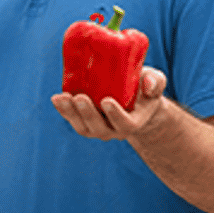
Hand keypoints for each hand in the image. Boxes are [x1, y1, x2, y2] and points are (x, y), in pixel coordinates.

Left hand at [52, 67, 167, 140]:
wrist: (135, 99)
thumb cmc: (145, 89)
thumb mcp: (156, 81)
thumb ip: (156, 82)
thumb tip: (148, 85)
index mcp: (134, 121)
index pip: (126, 124)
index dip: (116, 115)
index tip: (106, 100)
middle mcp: (115, 130)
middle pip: (100, 128)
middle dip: (88, 114)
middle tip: (80, 97)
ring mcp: (99, 128)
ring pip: (84, 127)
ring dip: (71, 113)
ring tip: (62, 98)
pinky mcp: (86, 122)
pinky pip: (73, 120)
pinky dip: (64, 111)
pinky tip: (57, 99)